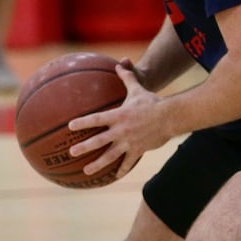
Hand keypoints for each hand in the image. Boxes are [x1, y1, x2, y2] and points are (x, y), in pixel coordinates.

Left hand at [67, 61, 160, 179]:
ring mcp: (129, 142)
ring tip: (86, 171)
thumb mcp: (138, 89)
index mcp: (118, 116)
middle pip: (98, 141)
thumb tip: (119, 64)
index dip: (83, 122)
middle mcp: (121, 130)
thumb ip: (127, 78)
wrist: (170, 117)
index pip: (96, 119)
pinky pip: (128, 162)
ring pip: (110, 156)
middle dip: (84, 147)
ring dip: (97, 164)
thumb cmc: (152, 102)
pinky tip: (114, 177)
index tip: (70, 126)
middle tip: (71, 152)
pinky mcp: (138, 150)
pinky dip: (121, 170)